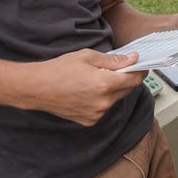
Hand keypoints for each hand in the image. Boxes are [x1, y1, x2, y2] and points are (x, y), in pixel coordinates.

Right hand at [27, 49, 148, 125]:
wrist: (37, 88)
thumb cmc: (59, 69)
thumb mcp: (88, 57)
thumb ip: (114, 60)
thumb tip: (133, 59)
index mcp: (105, 84)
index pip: (134, 79)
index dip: (140, 70)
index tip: (141, 64)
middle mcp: (104, 102)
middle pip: (127, 90)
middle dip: (127, 79)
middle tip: (119, 68)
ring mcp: (97, 114)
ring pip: (115, 99)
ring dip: (113, 89)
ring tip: (97, 79)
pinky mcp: (89, 121)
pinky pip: (104, 108)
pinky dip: (102, 100)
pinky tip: (88, 91)